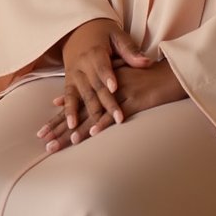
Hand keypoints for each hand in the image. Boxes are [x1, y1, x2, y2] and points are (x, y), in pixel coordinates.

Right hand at [36, 19, 149, 149]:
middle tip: (117, 118)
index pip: (103, 66)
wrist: (77, 28)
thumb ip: (130, 51)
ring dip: (85, 113)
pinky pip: (68, 97)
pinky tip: (70, 125)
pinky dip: (68, 111)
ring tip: (91, 128)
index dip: (108, 77)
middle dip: (105, 104)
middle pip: (95, 86)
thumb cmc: (102, 32)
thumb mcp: (116, 35)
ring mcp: (74, 74)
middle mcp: (83, 64)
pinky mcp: (69, 81)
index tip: (115, 88)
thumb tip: (146, 62)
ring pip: (82, 95)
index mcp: (95, 51)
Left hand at [39, 59, 187, 152]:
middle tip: (45, 142)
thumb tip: (86, 100)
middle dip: (61, 127)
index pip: (77, 102)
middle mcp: (108, 88)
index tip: (44, 130)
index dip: (60, 116)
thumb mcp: (122, 77)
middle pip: (80, 110)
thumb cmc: (147, 77)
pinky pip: (117, 113)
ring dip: (78, 129)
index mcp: (103, 84)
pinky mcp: (134, 98)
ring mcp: (121, 93)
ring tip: (63, 143)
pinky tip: (92, 133)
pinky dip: (104, 123)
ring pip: (94, 114)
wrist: (171, 72)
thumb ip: (102, 87)